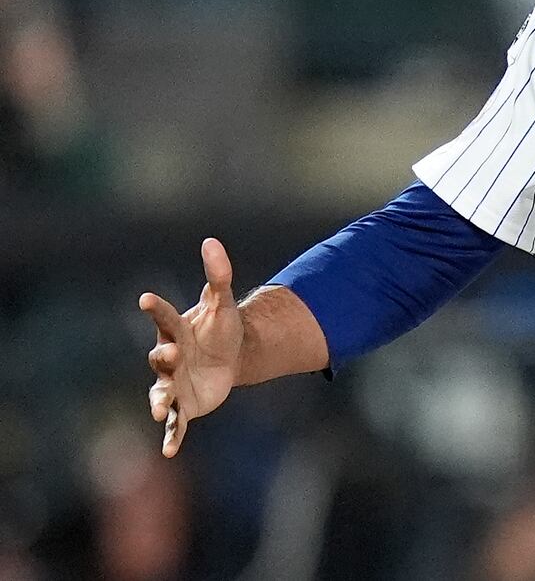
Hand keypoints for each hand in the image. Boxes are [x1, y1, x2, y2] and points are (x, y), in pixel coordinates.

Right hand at [139, 238, 243, 457]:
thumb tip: (211, 241)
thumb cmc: (221, 327)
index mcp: (176, 330)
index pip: (164, 318)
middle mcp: (169, 357)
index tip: (147, 298)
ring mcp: (174, 383)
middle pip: (160, 358)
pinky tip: (169, 451)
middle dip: (162, 357)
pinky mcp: (185, 405)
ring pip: (161, 393)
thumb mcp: (225, 301)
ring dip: (159, 401)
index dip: (156, 309)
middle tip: (169, 354)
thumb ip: (218, 274)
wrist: (230, 357)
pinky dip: (171, 435)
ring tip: (158, 410)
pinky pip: (175, 422)